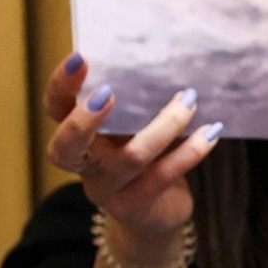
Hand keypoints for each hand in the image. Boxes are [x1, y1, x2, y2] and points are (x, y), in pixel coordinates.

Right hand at [43, 53, 218, 243]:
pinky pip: (162, 176)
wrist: (158, 213)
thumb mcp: (136, 126)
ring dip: (164, 124)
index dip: (61, 87)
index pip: (56, 111)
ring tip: (190, 99)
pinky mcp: (135, 206)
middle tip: (108, 92)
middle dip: (83, 120)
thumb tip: (170, 54)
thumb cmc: (148, 155)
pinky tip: (212, 132)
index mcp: (79, 137)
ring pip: (130, 158)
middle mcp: (85, 165)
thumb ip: (139, 101)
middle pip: (65, 148)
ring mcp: (107, 189)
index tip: (81, 57)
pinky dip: (190, 152)